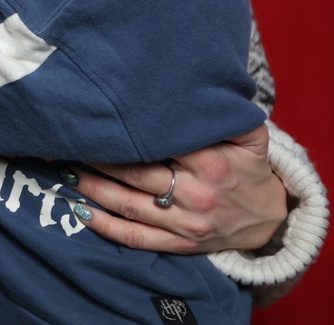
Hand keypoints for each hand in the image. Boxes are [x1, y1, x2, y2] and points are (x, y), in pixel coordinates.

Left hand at [71, 124, 286, 253]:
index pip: (158, 144)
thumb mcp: (249, 136)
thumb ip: (225, 113)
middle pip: (134, 174)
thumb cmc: (249, 168)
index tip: (98, 119)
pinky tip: (80, 211)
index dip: (125, 133)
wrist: (268, 219)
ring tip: (64, 171)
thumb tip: (195, 90)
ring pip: (128, 206)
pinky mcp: (178, 244)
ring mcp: (185, 224)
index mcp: (209, 163)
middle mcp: (195, 195)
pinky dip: (105, 227)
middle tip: (68, 142)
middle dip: (97, 158)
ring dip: (92, 189)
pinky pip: (135, 238)